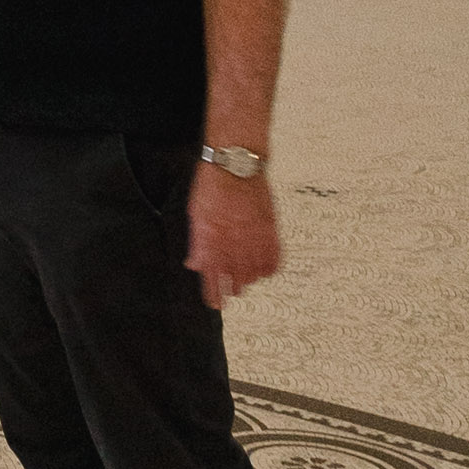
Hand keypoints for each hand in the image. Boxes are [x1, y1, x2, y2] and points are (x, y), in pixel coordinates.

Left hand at [187, 158, 281, 310]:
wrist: (235, 165)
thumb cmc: (213, 186)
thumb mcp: (196, 216)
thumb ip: (198, 244)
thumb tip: (195, 264)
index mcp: (212, 241)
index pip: (212, 278)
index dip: (214, 294)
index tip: (215, 303)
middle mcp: (234, 243)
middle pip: (236, 280)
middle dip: (231, 287)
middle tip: (231, 290)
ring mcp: (254, 238)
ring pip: (255, 274)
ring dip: (249, 278)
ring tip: (245, 277)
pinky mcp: (270, 231)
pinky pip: (273, 261)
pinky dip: (268, 267)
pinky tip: (263, 267)